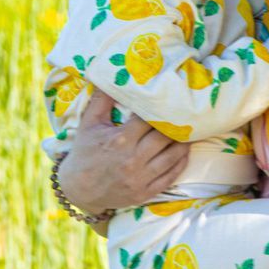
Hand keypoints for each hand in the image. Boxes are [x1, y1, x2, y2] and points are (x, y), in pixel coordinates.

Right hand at [58, 89, 189, 214]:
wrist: (79, 190)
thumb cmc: (85, 153)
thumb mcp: (89, 123)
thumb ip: (102, 99)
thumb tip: (115, 75)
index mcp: (120, 140)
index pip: (149, 119)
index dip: (161, 109)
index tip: (170, 101)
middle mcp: (133, 160)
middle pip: (165, 137)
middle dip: (176, 125)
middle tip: (186, 114)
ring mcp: (141, 178)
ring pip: (173, 156)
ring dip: (184, 142)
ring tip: (190, 130)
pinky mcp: (146, 192)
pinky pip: (172, 175)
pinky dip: (182, 162)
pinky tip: (185, 151)